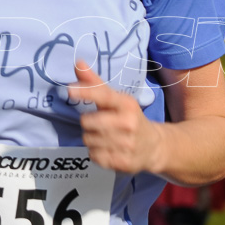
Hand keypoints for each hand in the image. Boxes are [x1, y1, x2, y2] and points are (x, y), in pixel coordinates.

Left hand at [69, 60, 163, 174]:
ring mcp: (126, 144)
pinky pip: (93, 156)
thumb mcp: (116, 99)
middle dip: (88, 122)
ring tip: (106, 137)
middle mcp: (128, 123)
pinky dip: (96, 153)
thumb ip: (94, 83)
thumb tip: (77, 62)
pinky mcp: (123, 162)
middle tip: (100, 123)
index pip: (103, 96)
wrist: (154, 146)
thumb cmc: (128, 118)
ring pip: (88, 140)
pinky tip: (109, 149)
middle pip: (87, 122)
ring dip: (91, 138)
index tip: (70, 90)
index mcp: (127, 104)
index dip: (86, 92)